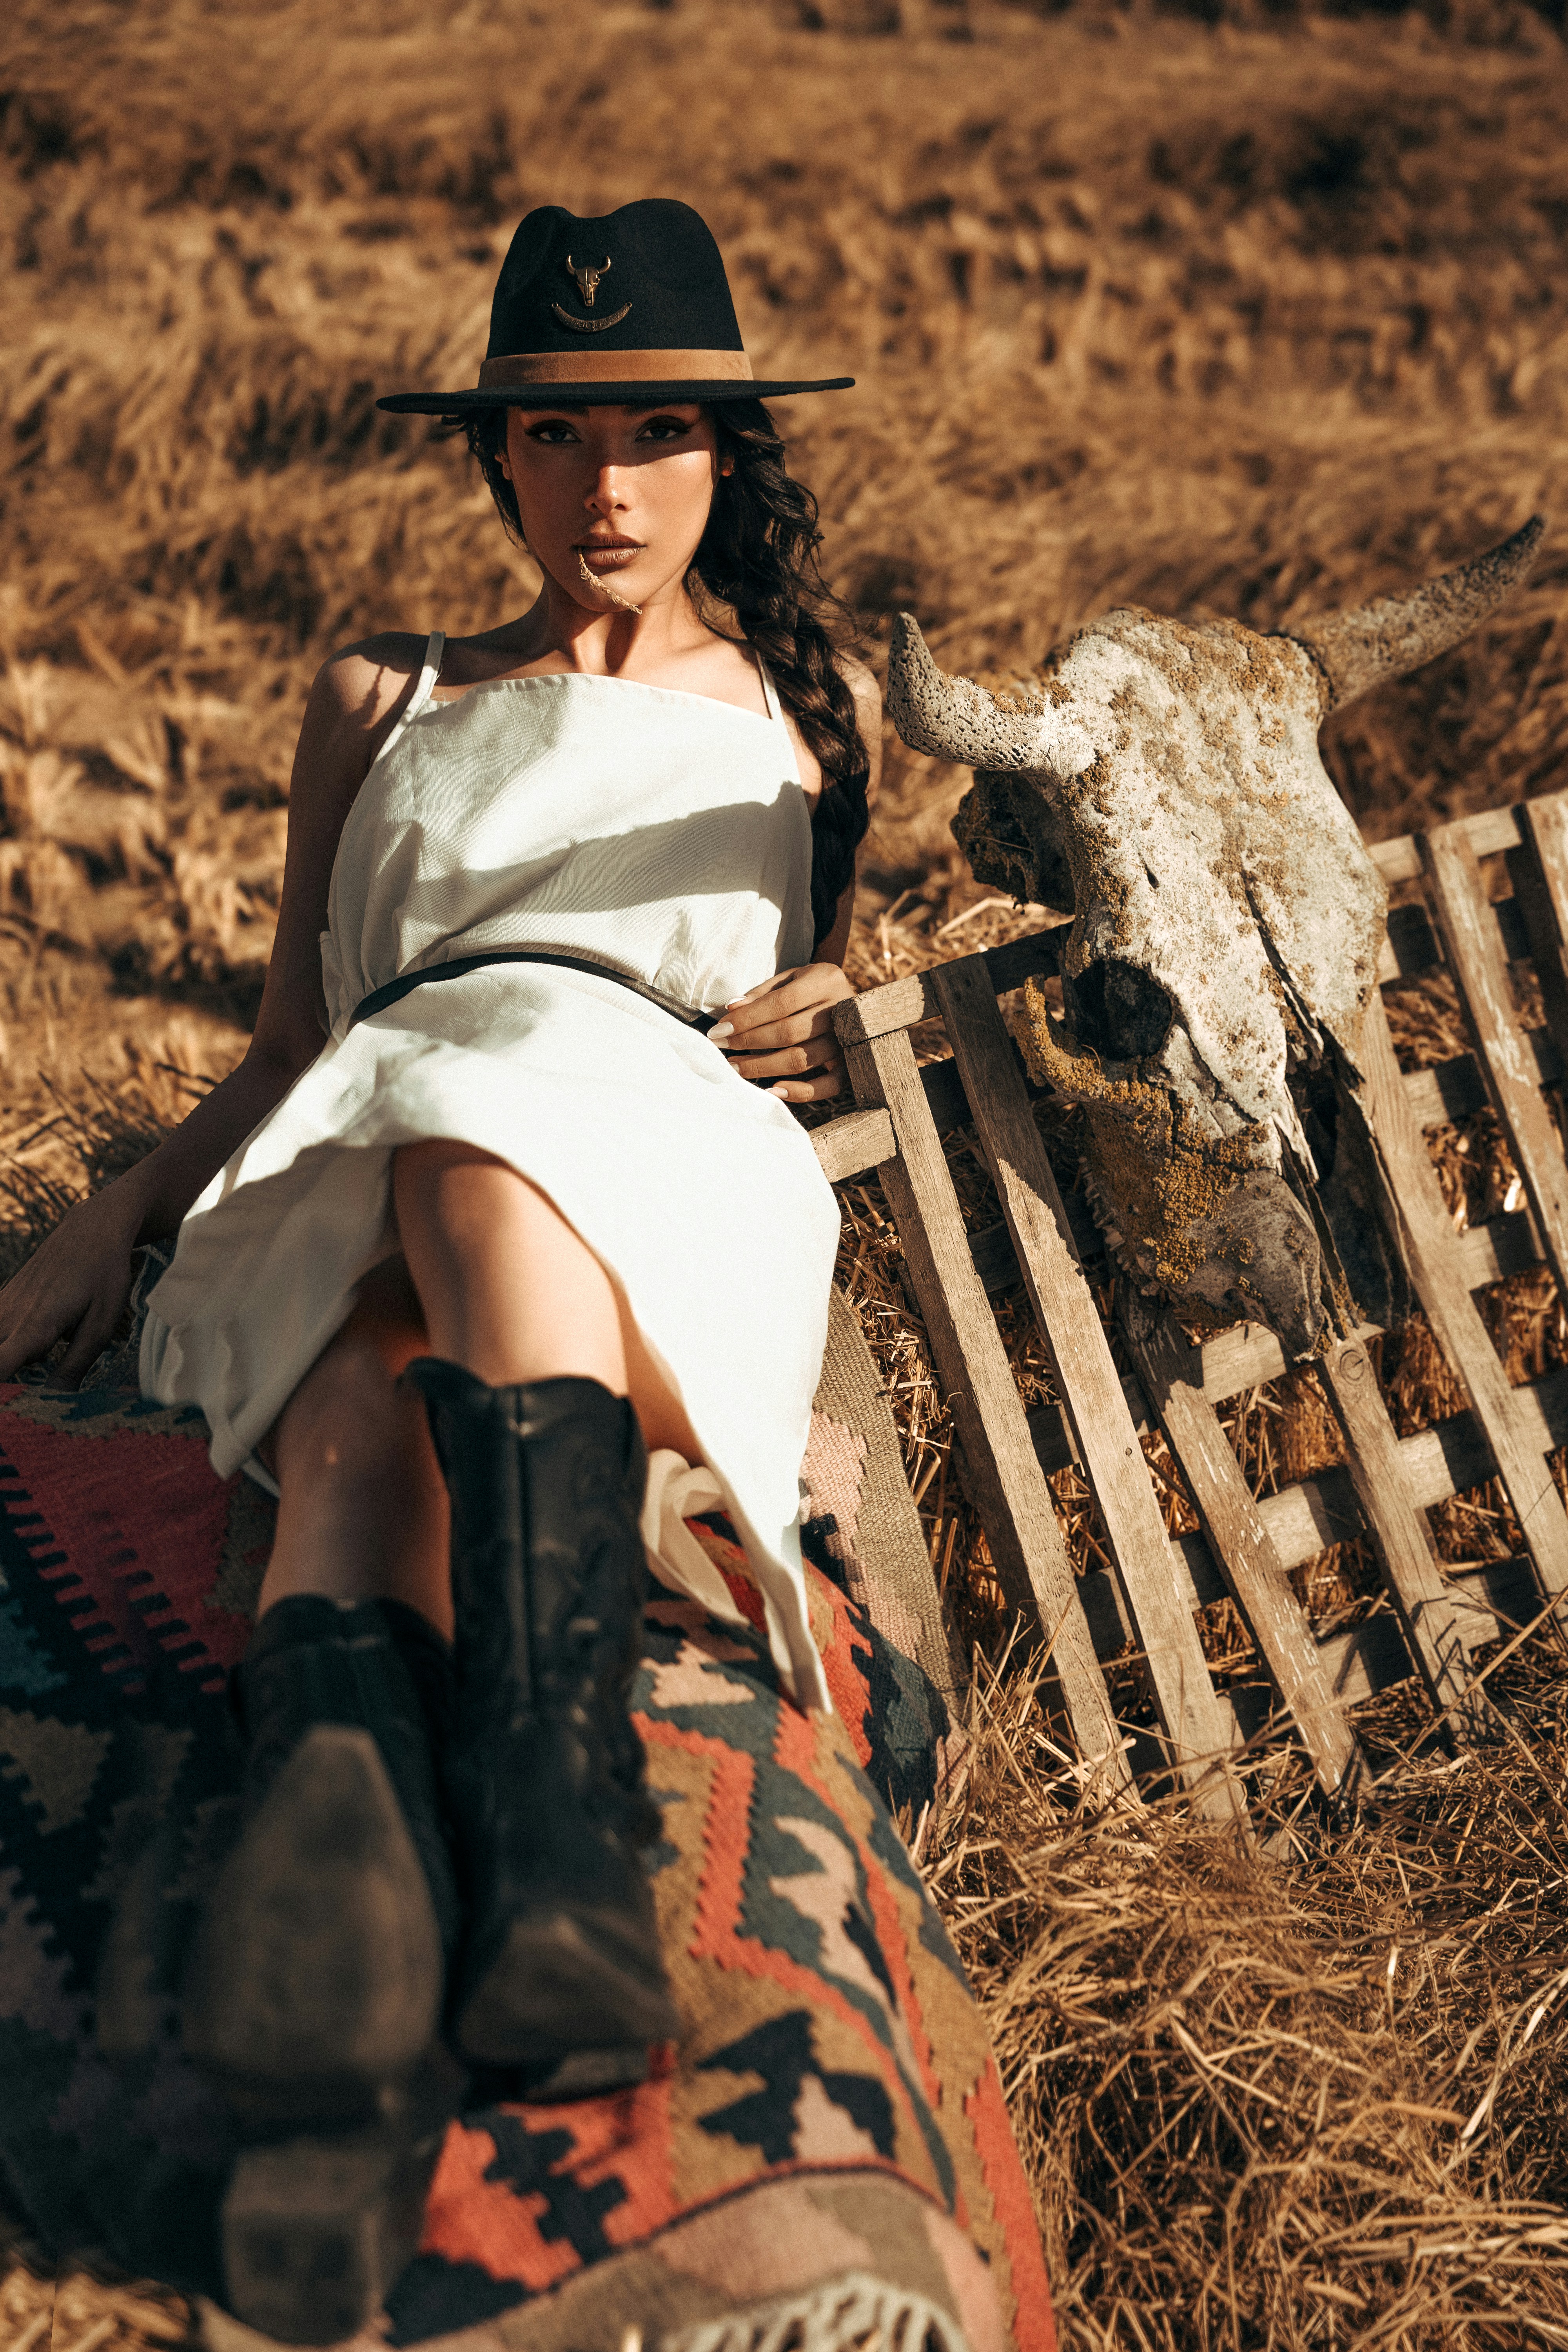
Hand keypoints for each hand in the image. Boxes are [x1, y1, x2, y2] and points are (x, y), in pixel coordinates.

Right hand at [0, 1182, 144, 1385]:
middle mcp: (8, 1317)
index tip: (13, 1407)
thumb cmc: (103, 1276)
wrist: (90, 1230)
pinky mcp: (1, 1302)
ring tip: (36, 1365)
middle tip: (30, 1392)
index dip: (1, 1394)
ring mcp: (1, 1307)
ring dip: (9, 1362)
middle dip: (6, 1385)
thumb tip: (57, 1402)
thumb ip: (75, 1365)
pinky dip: (8, 1347)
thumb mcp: (101, 1324)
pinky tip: (30, 1346)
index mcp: (34, 1327)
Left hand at [708, 963, 855, 1103]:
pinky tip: (772, 1089)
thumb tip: (731, 1009)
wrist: (858, 1002)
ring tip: (736, 1067)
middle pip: (789, 1033)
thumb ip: (762, 993)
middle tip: (721, 1047)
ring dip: (763, 1067)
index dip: (747, 1019)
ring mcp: (849, 1040)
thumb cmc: (811, 988)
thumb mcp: (790, 978)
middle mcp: (841, 1010)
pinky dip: (800, 1092)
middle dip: (748, 1042)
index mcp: (826, 980)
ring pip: (801, 1060)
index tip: (719, 1030)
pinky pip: (828, 1086)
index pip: (781, 1003)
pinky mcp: (851, 1065)